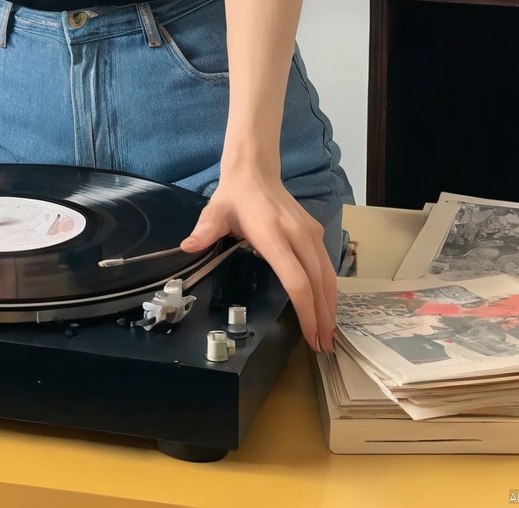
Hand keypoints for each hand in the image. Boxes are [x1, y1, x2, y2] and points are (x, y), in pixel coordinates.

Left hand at [179, 165, 336, 352]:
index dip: (304, 310)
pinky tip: (327, 307)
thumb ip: (204, 231)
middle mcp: (298, 235)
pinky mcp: (315, 232)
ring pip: (327, 275)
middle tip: (322, 347)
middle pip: (316, 283)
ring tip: (328, 334)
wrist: (256, 171)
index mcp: (273, 235)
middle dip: (321, 317)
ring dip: (330, 306)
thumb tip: (187, 247)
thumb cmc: (235, 197)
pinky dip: (329, 289)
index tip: (308, 335)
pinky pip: (327, 265)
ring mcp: (310, 233)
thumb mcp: (216, 212)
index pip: (296, 279)